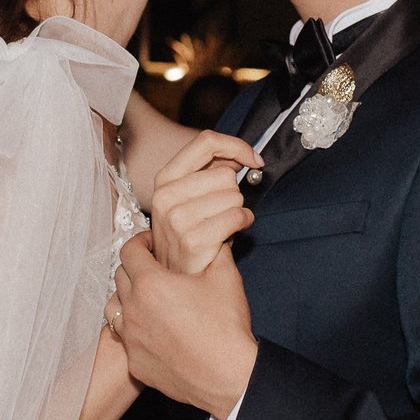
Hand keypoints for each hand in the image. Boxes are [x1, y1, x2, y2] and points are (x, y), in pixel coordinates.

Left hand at [111, 232, 257, 419]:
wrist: (228, 377)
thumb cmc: (226, 327)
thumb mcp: (226, 277)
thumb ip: (216, 250)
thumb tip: (215, 237)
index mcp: (150, 284)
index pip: (129, 251)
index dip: (139, 241)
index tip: (150, 243)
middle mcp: (133, 310)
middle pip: (119, 277)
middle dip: (135, 267)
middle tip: (153, 268)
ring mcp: (131, 339)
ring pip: (114, 308)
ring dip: (126, 298)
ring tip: (146, 298)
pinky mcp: (135, 363)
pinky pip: (126, 339)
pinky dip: (135, 329)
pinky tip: (154, 330)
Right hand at [147, 132, 260, 273]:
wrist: (177, 277)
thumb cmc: (189, 234)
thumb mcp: (189, 196)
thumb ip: (210, 171)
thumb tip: (241, 157)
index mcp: (165, 178)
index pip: (206, 142)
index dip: (236, 146)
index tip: (254, 160)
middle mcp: (166, 196)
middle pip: (226, 174)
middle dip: (234, 192)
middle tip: (221, 210)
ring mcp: (177, 218)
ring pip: (234, 196)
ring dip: (237, 210)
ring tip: (221, 224)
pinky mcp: (193, 240)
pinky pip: (237, 217)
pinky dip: (243, 223)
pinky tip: (231, 232)